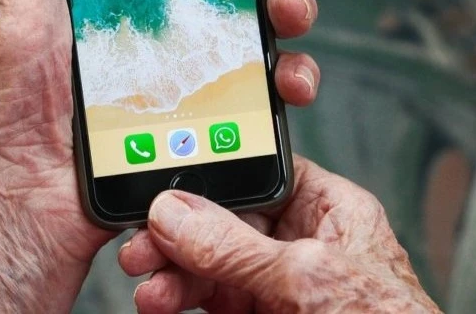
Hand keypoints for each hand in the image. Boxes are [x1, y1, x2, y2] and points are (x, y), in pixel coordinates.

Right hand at [119, 156, 440, 312]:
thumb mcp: (309, 281)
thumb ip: (238, 248)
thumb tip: (177, 213)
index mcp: (333, 213)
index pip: (265, 175)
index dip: (217, 176)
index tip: (168, 186)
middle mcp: (305, 245)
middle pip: (227, 223)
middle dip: (181, 236)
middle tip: (142, 247)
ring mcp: (282, 288)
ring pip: (213, 267)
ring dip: (174, 275)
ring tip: (149, 289)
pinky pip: (214, 302)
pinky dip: (183, 302)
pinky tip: (160, 302)